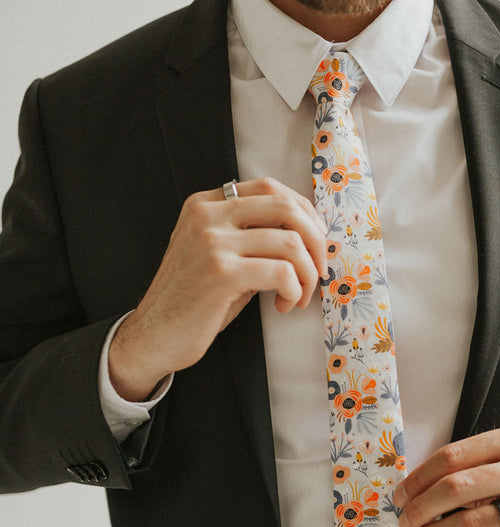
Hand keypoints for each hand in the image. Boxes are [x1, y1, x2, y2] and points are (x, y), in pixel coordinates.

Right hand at [109, 177, 326, 400]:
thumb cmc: (194, 301)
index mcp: (206, 204)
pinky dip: (294, 290)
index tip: (315, 244)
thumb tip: (308, 235)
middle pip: (286, 207)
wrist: (154, 337)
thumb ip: (252, 236)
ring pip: (290, 242)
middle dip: (316, 242)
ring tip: (298, 296)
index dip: (305, 214)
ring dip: (307, 275)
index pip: (271, 189)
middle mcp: (207, 215)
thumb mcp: (220, 256)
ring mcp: (212, 242)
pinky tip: (284, 305)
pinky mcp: (220, 273)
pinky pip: (281, 272)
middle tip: (318, 272)